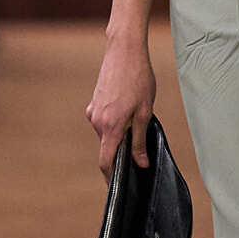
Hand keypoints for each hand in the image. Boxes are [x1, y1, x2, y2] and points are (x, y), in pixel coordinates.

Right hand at [87, 37, 156, 177]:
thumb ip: (140, 139)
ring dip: (119, 135)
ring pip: (106, 133)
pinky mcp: (94, 102)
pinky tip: (128, 109)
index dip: (111, 177)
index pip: (105, 161)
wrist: (124, 51)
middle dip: (121, 153)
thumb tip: (140, 163)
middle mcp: (97, 121)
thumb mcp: (145, 112)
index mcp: (110, 126)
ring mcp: (93, 111)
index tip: (119, 186)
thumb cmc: (138, 78)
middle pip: (107, 147)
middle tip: (140, 151)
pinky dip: (114, 123)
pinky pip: (104, 121)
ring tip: (137, 121)